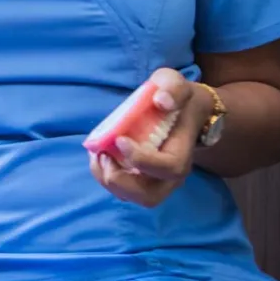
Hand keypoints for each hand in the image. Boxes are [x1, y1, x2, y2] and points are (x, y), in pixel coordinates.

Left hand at [89, 68, 212, 207]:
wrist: (182, 111)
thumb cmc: (176, 97)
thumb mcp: (175, 83)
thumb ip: (173, 88)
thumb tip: (161, 101)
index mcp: (182, 151)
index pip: (169, 168)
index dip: (143, 159)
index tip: (120, 140)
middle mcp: (171, 174)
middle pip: (150, 195)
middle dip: (121, 181)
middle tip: (103, 155)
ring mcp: (156, 179)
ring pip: (134, 197)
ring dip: (109, 180)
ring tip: (97, 155)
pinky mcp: (140, 178)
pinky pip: (123, 189)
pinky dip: (105, 177)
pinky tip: (97, 155)